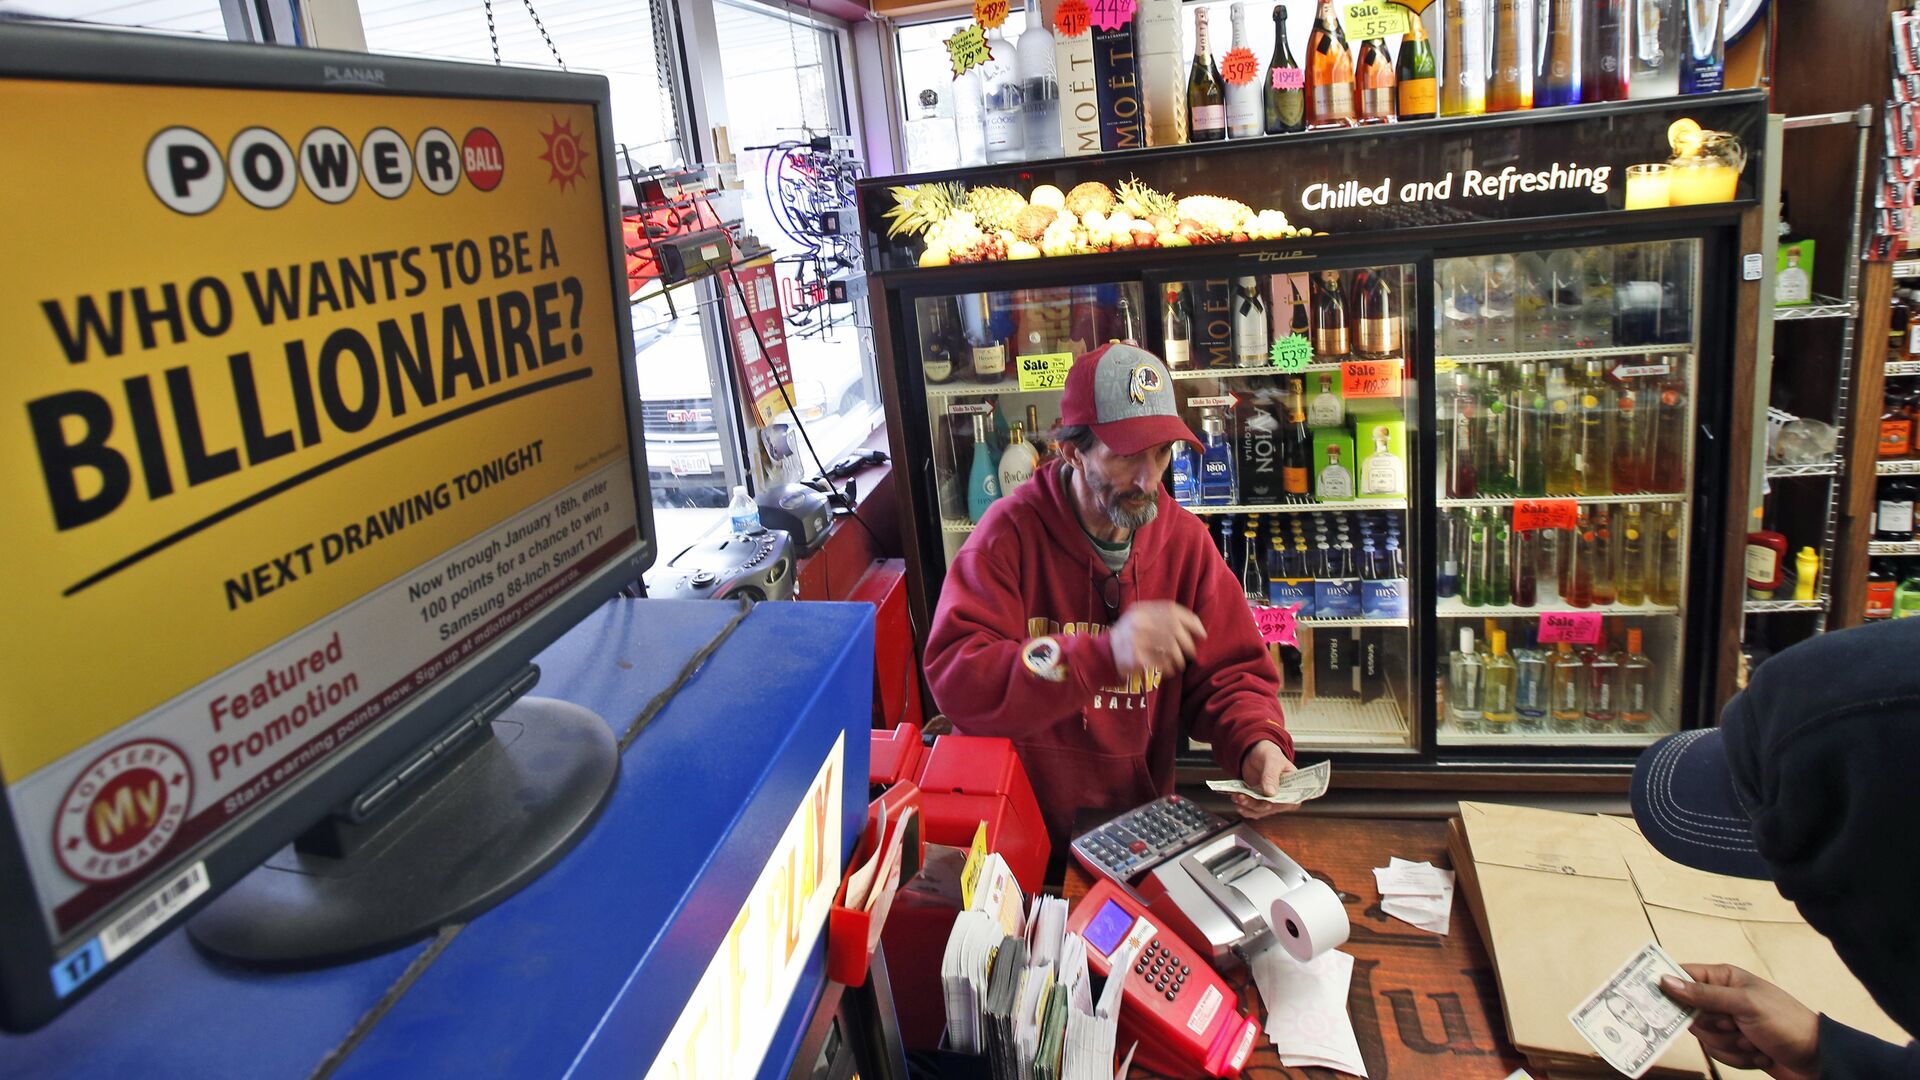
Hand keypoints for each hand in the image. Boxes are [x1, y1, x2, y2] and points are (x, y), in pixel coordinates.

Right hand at [1108, 601, 1206, 679]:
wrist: (1103, 653)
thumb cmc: (1128, 635)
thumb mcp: (1140, 617)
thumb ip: (1161, 616)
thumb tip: (1195, 625)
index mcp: (1141, 610)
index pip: (1172, 611)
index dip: (1191, 621)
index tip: (1201, 632)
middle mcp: (1138, 623)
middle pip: (1175, 630)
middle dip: (1188, 644)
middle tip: (1191, 652)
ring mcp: (1136, 640)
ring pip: (1171, 649)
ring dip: (1180, 659)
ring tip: (1180, 663)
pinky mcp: (1135, 659)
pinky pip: (1161, 664)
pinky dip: (1169, 668)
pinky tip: (1168, 669)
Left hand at [1232, 740, 1298, 818]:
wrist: (1255, 752)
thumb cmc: (1270, 754)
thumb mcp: (1273, 761)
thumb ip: (1271, 776)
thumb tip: (1270, 793)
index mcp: (1294, 788)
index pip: (1290, 802)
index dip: (1278, 805)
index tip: (1266, 803)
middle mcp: (1283, 797)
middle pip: (1272, 808)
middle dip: (1257, 805)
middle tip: (1244, 797)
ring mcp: (1269, 801)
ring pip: (1259, 811)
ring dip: (1247, 806)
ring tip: (1238, 796)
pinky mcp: (1258, 801)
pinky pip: (1251, 810)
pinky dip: (1243, 807)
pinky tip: (1237, 798)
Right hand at [1659, 965, 1819, 1079]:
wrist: (1816, 1058)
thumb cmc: (1786, 1022)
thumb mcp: (1744, 1005)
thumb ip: (1703, 994)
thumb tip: (1665, 981)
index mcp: (1724, 978)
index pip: (1683, 976)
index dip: (1667, 986)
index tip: (1649, 999)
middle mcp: (1723, 998)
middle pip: (1690, 1013)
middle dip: (1714, 1028)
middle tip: (1735, 1026)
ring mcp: (1729, 1022)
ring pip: (1705, 1038)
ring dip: (1730, 1046)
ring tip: (1755, 1042)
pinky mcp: (1735, 1045)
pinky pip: (1718, 1053)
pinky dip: (1739, 1058)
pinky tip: (1760, 1053)